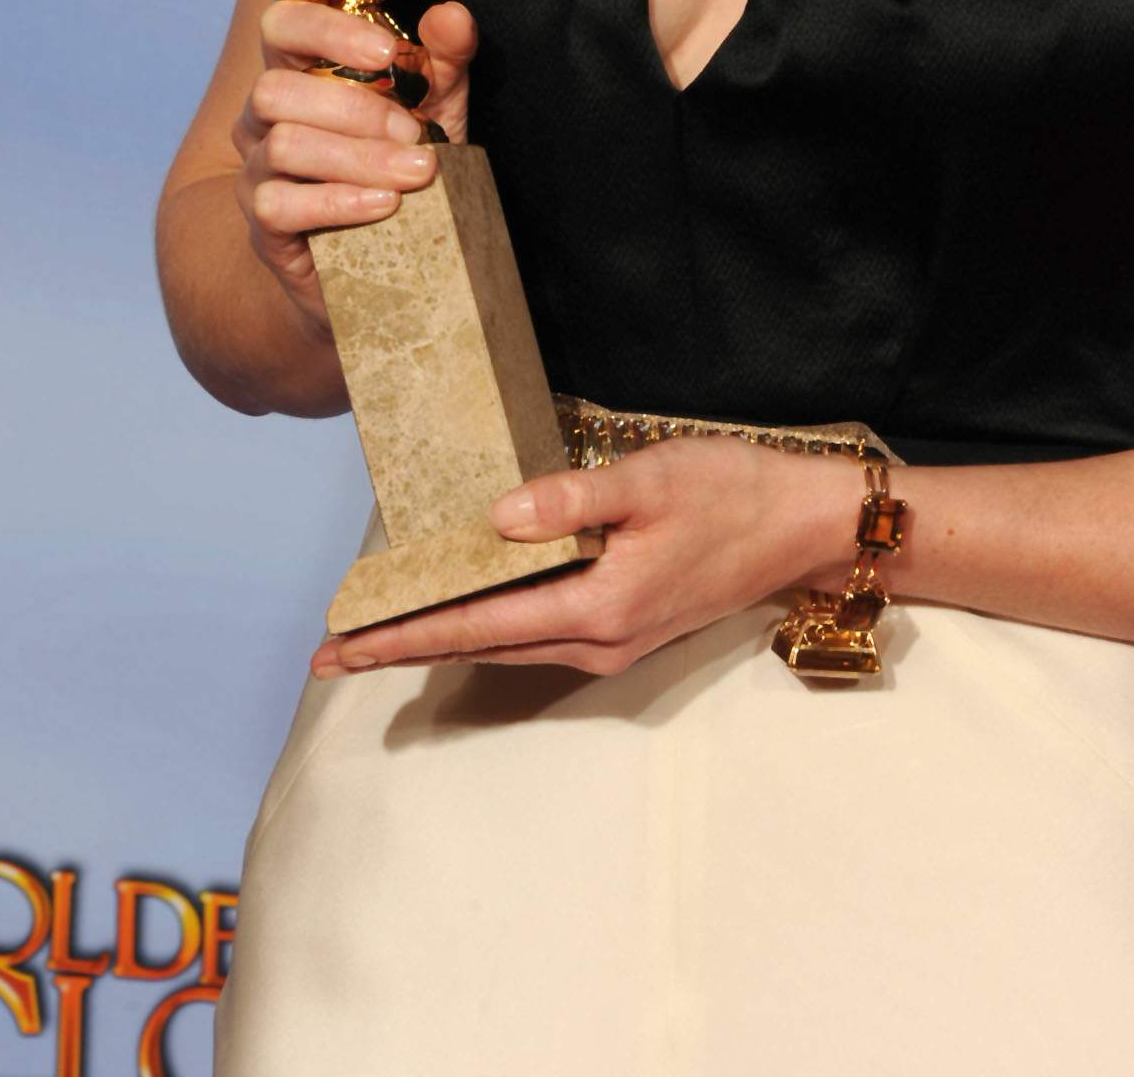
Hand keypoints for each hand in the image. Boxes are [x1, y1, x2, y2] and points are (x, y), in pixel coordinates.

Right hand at [232, 0, 479, 332]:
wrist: (395, 253)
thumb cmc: (405, 162)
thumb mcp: (436, 105)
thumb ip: (444, 58)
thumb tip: (452, 16)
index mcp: (298, 70)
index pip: (282, 25)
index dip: (326, 30)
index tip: (387, 51)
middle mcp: (262, 115)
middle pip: (276, 89)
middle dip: (355, 109)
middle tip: (413, 132)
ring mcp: (256, 170)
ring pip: (283, 145)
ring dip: (358, 157)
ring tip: (414, 173)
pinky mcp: (263, 225)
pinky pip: (280, 204)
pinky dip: (338, 202)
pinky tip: (384, 204)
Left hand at [307, 434, 870, 677]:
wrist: (802, 526)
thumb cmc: (731, 492)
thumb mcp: (652, 479)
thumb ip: (570, 498)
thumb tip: (493, 518)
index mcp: (597, 607)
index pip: (475, 626)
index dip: (401, 635)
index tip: (337, 650)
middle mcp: (597, 640)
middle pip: (479, 647)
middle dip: (404, 646)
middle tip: (331, 653)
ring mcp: (614, 640)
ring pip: (506, 643)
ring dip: (442, 638)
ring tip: (381, 632)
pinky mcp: (626, 624)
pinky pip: (537, 631)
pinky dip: (488, 625)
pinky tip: (467, 607)